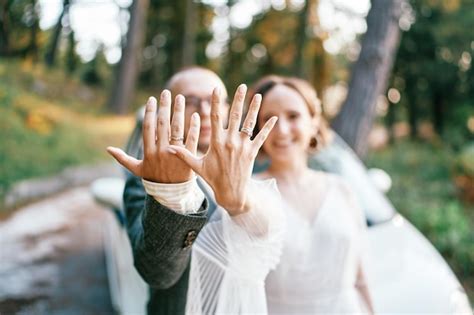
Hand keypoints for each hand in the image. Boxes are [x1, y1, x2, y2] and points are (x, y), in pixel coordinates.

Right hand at [107, 91, 199, 182]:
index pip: (148, 127)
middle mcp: (161, 151)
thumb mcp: (137, 169)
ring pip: (177, 129)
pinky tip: (195, 115)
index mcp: (148, 152)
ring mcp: (175, 154)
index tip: (152, 99)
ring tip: (181, 98)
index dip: (149, 112)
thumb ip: (123, 158)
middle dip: (164, 107)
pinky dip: (194, 127)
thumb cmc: (153, 178)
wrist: (171, 194)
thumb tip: (108, 149)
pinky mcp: (188, 158)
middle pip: (162, 124)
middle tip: (167, 92)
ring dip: (179, 112)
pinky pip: (192, 140)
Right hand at [168, 84, 277, 215]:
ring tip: (258, 95)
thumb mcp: (197, 167)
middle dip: (238, 100)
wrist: (231, 193)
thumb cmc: (213, 178)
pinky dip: (268, 128)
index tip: (216, 90)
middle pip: (235, 116)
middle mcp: (230, 142)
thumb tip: (168, 148)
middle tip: (242, 86)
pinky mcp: (253, 153)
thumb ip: (184, 155)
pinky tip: (274, 118)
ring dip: (254, 109)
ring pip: (249, 124)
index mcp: (216, 143)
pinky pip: (261, 137)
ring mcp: (243, 147)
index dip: (216, 103)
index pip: (216, 118)